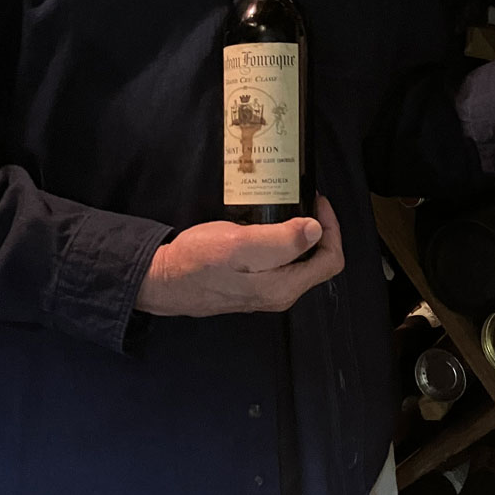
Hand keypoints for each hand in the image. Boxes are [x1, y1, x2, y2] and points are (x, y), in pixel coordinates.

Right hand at [134, 194, 343, 316]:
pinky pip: (281, 262)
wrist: (163, 280)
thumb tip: (316, 230)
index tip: (316, 202)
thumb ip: (281, 240)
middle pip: (318, 261)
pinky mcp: (252, 284)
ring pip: (299, 261)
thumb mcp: (241, 244)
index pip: (330, 259)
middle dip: (318, 228)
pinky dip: (283, 241)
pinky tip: (268, 223)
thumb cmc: (199, 261)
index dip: (331, 228)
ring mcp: (266, 291)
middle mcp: (280, 294)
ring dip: (299, 233)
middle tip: (304, 199)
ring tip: (288, 206)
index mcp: (284, 287)